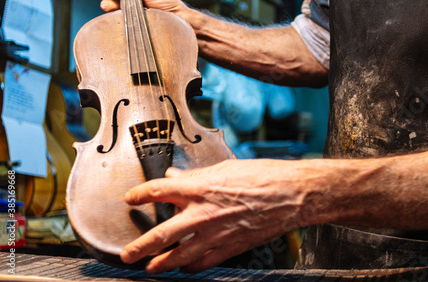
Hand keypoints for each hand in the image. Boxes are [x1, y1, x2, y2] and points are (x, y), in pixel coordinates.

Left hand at [120, 159, 311, 273]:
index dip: (139, 195)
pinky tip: (185, 268)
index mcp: (199, 187)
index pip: (158, 191)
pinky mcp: (230, 247)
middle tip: (127, 254)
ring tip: (150, 267)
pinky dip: (191, 268)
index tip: (130, 199)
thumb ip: (195, 175)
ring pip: (179, 256)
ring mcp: (215, 233)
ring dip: (161, 264)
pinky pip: (204, 263)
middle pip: (161, 234)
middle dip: (140, 247)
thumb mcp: (224, 168)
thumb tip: (176, 176)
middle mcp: (202, 213)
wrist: (289, 194)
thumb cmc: (261, 177)